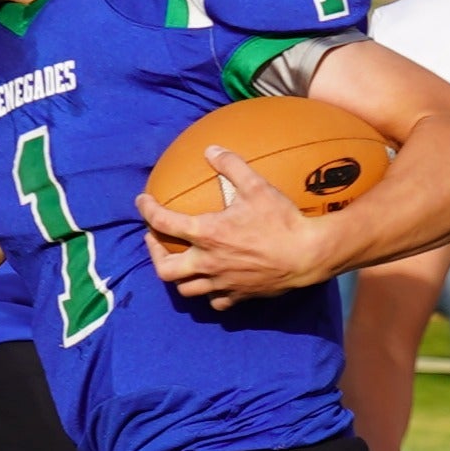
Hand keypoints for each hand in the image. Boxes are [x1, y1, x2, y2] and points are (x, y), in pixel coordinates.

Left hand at [137, 147, 334, 308]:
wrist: (307, 255)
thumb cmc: (282, 220)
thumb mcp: (257, 186)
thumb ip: (231, 166)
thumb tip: (211, 149)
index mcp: (207, 234)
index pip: (163, 222)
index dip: (147, 210)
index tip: (142, 202)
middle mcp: (208, 262)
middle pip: (165, 269)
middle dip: (154, 254)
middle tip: (155, 240)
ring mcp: (222, 283)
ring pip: (186, 290)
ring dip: (178, 277)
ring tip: (180, 263)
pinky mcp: (239, 295)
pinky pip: (215, 301)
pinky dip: (208, 293)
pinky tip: (213, 283)